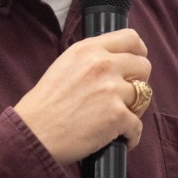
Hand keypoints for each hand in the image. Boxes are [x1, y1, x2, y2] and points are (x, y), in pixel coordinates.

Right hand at [14, 29, 150, 164]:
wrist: (34, 132)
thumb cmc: (44, 104)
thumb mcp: (64, 65)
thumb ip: (90, 59)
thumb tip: (115, 62)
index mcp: (89, 49)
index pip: (131, 38)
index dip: (138, 52)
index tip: (136, 64)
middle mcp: (103, 64)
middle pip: (144, 66)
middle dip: (139, 82)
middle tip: (125, 97)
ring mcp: (112, 90)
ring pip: (144, 96)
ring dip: (134, 110)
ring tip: (119, 120)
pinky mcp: (117, 115)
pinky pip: (137, 126)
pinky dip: (130, 136)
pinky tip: (118, 139)